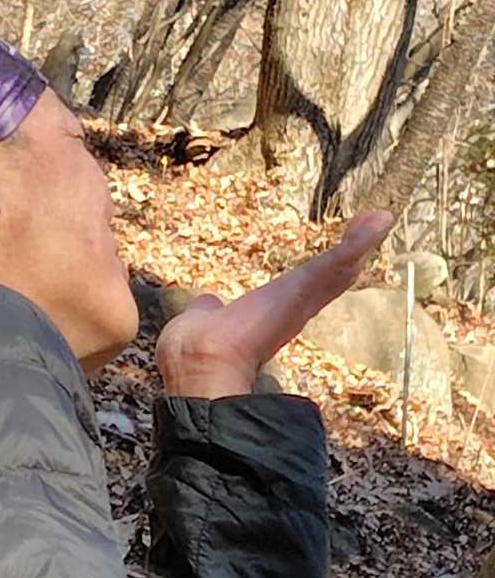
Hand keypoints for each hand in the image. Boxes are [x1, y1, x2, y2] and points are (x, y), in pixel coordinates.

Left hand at [156, 210, 394, 398]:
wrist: (204, 360)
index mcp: (271, 316)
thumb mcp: (204, 318)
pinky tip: (380, 218)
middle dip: (352, 252)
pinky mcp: (305, 287)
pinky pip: (337, 260)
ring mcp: (302, 299)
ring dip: (360, 241)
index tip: (343, 260)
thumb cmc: (197, 348)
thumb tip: (208, 303)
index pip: (304, 291)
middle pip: (330, 276)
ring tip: (381, 217)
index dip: (323, 275)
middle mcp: (293, 309)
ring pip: (337, 266)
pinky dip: (359, 240)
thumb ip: (209, 310)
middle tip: (375, 227)